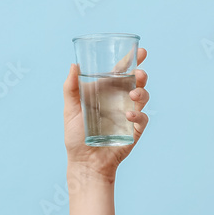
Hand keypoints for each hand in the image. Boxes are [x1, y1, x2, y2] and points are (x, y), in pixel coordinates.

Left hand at [64, 47, 149, 181]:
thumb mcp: (70, 110)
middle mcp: (119, 101)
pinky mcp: (134, 130)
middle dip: (141, 74)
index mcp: (106, 92)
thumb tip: (74, 65)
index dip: (131, 61)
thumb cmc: (76, 137)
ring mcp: (128, 115)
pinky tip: (129, 115)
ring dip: (142, 92)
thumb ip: (70, 88)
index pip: (121, 72)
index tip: (140, 51)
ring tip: (133, 94)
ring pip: (143, 96)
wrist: (85, 163)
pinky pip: (143, 118)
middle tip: (139, 73)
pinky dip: (139, 114)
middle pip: (136, 82)